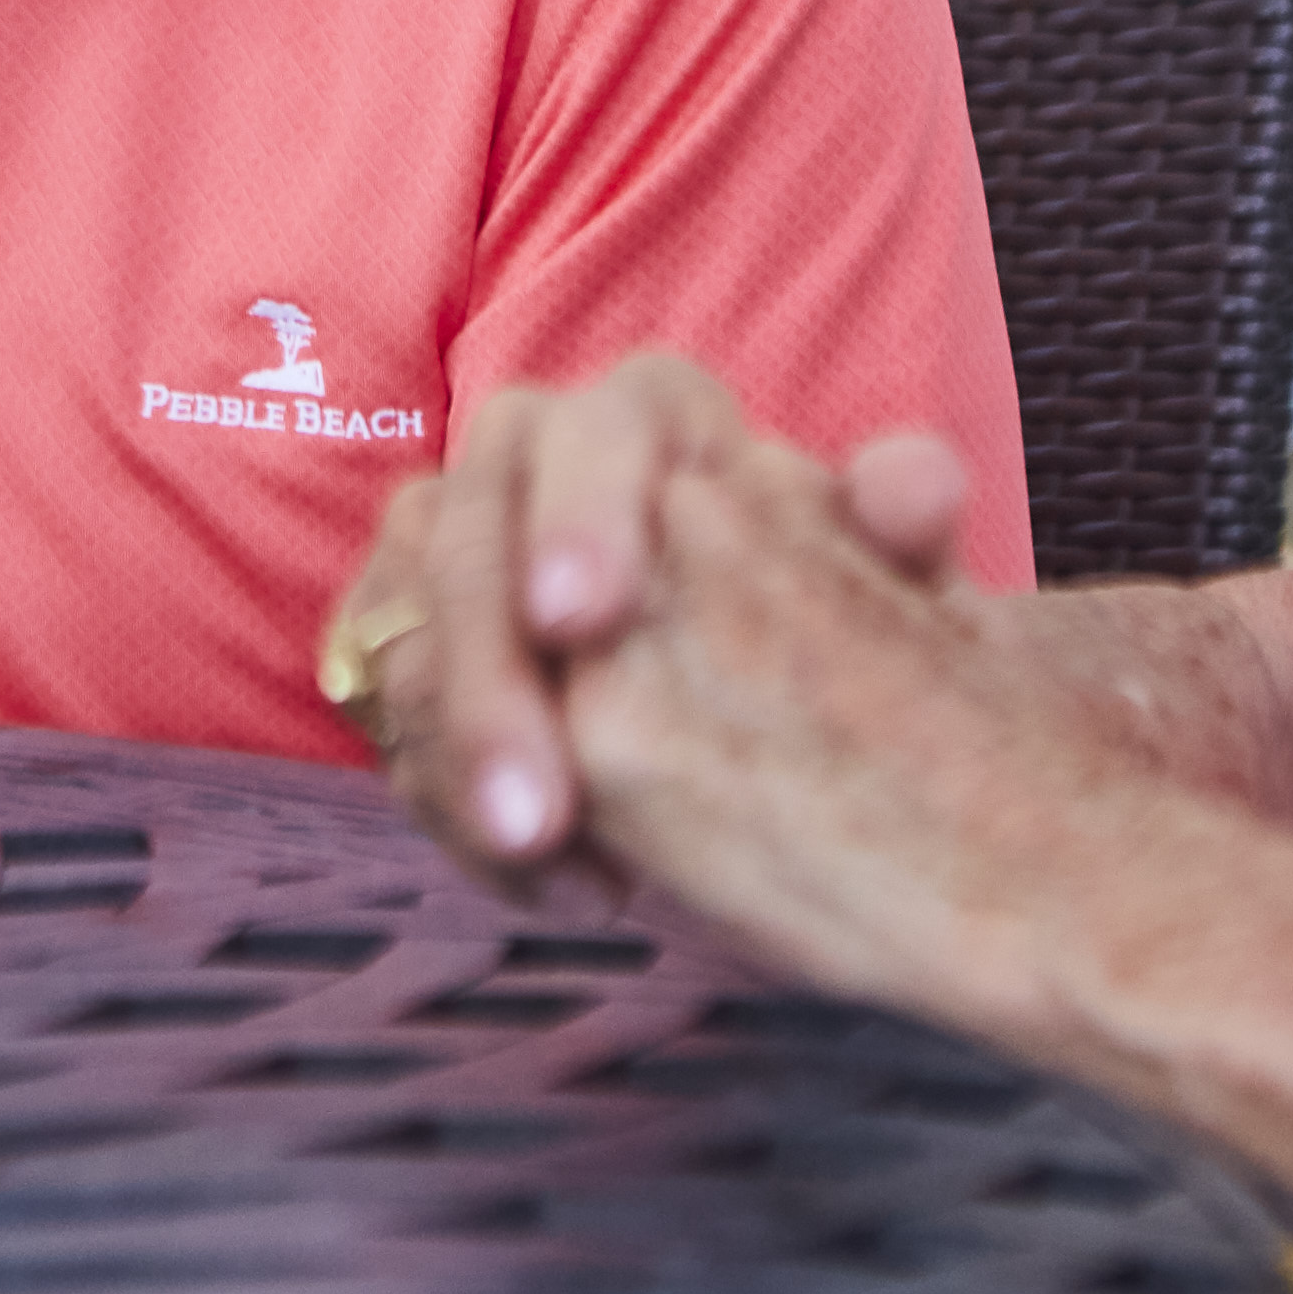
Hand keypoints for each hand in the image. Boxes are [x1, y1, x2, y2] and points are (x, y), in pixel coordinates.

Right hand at [326, 350, 972, 875]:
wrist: (772, 683)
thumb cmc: (826, 607)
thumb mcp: (887, 574)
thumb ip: (902, 520)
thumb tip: (909, 491)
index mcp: (646, 416)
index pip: (597, 427)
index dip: (578, 512)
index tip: (583, 620)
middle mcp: (526, 462)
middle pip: (464, 537)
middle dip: (487, 681)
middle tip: (536, 811)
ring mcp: (450, 548)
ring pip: (403, 633)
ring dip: (456, 761)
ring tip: (552, 865)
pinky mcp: (406, 640)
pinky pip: (383, 715)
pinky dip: (444, 800)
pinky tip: (547, 877)